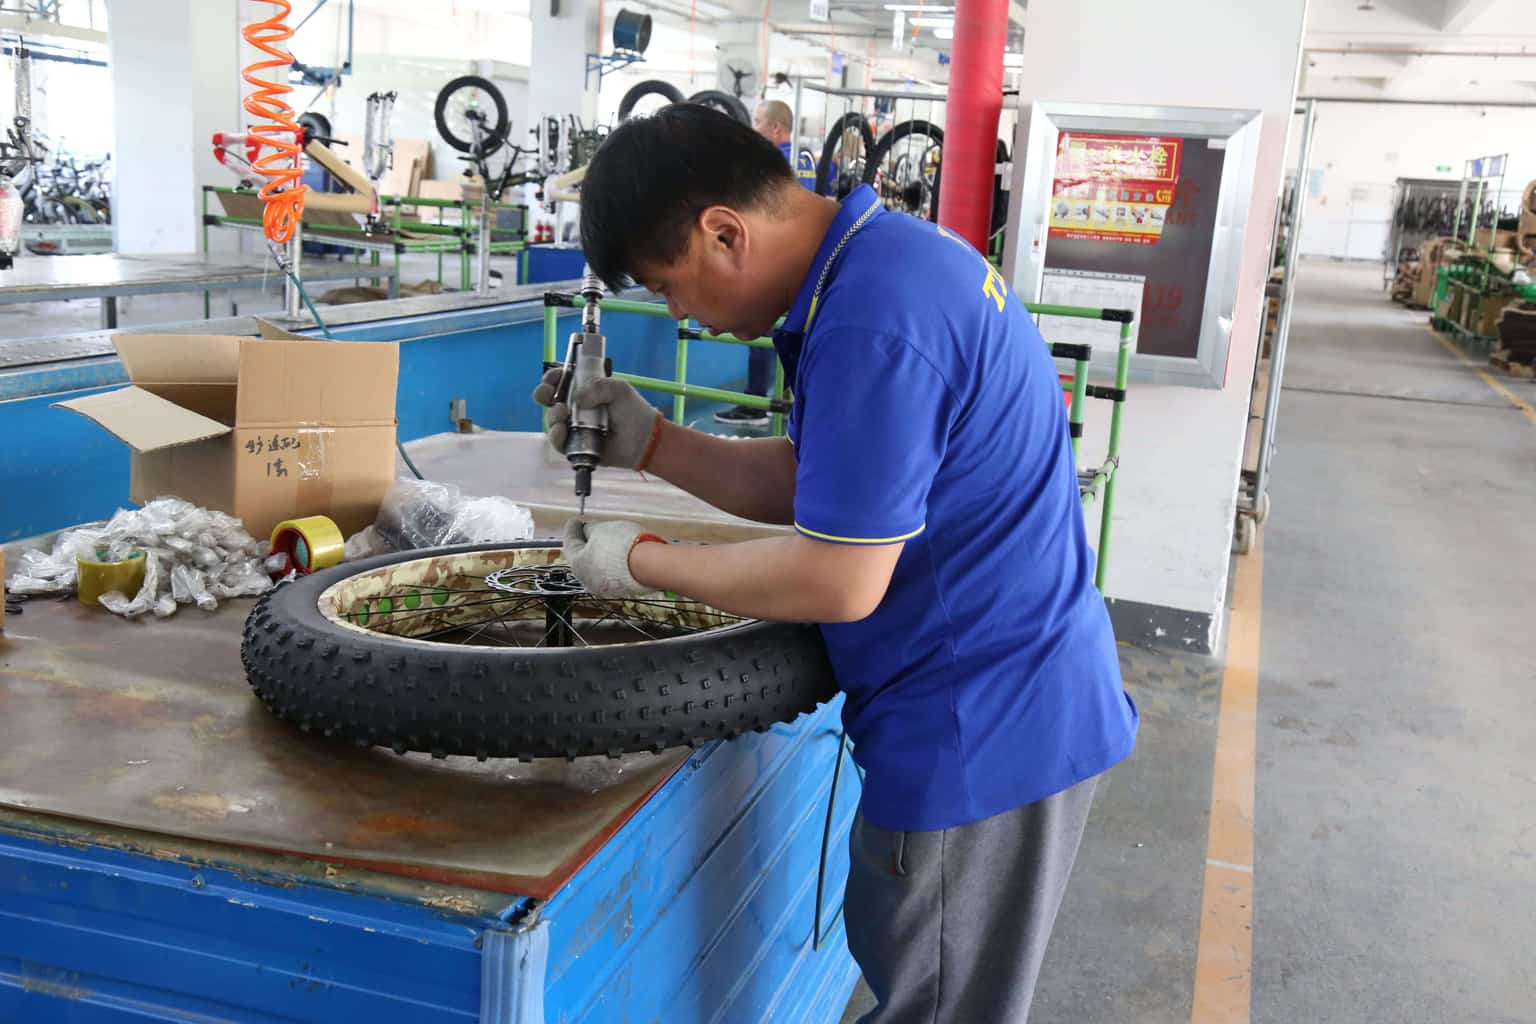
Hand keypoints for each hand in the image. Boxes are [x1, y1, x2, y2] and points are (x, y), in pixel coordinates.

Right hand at [532, 369, 663, 469]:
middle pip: (549, 400)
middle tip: (547, 394)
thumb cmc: (633, 411)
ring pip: (551, 420)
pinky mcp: (575, 446)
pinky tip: (561, 431)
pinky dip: (555, 436)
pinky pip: (559, 443)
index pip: (560, 381)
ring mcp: (573, 428)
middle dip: (543, 394)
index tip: (551, 377)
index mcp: (584, 391)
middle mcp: (575, 408)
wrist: (644, 439)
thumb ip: (598, 386)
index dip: (552, 378)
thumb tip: (576, 398)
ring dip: (551, 416)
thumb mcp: (618, 389)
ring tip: (562, 414)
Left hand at [562, 518, 663, 597]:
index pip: (570, 542)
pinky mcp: (618, 589)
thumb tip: (587, 530)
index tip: (575, 521)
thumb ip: (590, 529)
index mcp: (577, 563)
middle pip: (582, 557)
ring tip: (606, 541)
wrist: (648, 565)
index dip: (573, 528)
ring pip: (596, 567)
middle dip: (585, 543)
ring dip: (598, 554)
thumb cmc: (623, 546)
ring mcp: (603, 587)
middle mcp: (586, 579)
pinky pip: (609, 574)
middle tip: (590, 530)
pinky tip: (617, 554)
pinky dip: (610, 563)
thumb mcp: (602, 528)